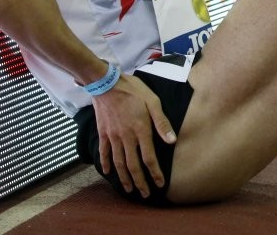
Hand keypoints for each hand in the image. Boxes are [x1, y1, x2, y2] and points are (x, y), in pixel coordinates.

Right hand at [91, 74, 176, 197]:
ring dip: (124, 177)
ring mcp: (113, 136)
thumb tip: (172, 140)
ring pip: (119, 163)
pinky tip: (108, 172)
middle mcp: (126, 137)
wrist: (106, 83)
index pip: (149, 158)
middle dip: (140, 182)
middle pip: (133, 165)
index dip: (155, 173)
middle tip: (144, 194)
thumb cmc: (133, 90)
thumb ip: (162, 122)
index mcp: (141, 130)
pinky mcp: (103, 132)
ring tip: (129, 188)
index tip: (159, 184)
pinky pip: (104, 152)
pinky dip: (106, 164)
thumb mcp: (153, 102)